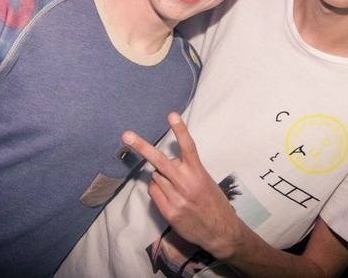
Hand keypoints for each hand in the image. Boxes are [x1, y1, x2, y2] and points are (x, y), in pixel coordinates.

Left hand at [122, 112, 242, 258]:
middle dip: (141, 146)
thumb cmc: (213, 202)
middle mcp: (186, 184)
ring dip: (159, 176)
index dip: (180, 130)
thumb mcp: (206, 181)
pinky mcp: (169, 212)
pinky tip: (168, 195)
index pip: (188, 147)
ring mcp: (176, 199)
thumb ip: (188, 170)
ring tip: (173, 186)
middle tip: (126, 135)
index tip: (171, 115)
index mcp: (198, 173)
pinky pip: (154, 192)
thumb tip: (166, 163)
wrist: (220, 232)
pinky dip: (157, 189)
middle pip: (160, 161)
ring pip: (155, 177)